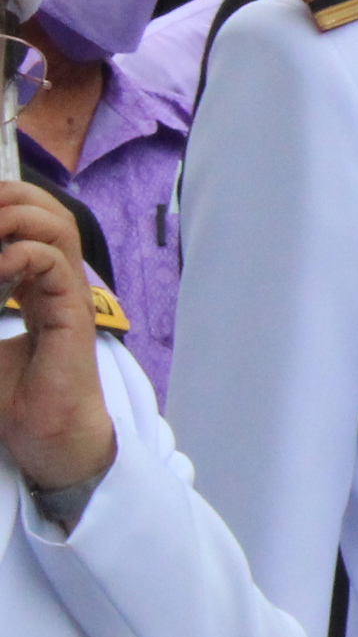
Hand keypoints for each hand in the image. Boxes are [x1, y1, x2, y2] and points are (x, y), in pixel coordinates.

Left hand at [0, 185, 112, 499]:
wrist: (47, 439)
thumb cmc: (14, 399)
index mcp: (34, 285)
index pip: (29, 220)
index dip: (3, 202)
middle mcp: (56, 282)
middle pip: (49, 211)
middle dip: (10, 197)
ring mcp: (68, 296)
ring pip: (58, 225)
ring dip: (17, 216)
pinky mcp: (72, 317)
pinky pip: (55, 264)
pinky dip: (22, 255)